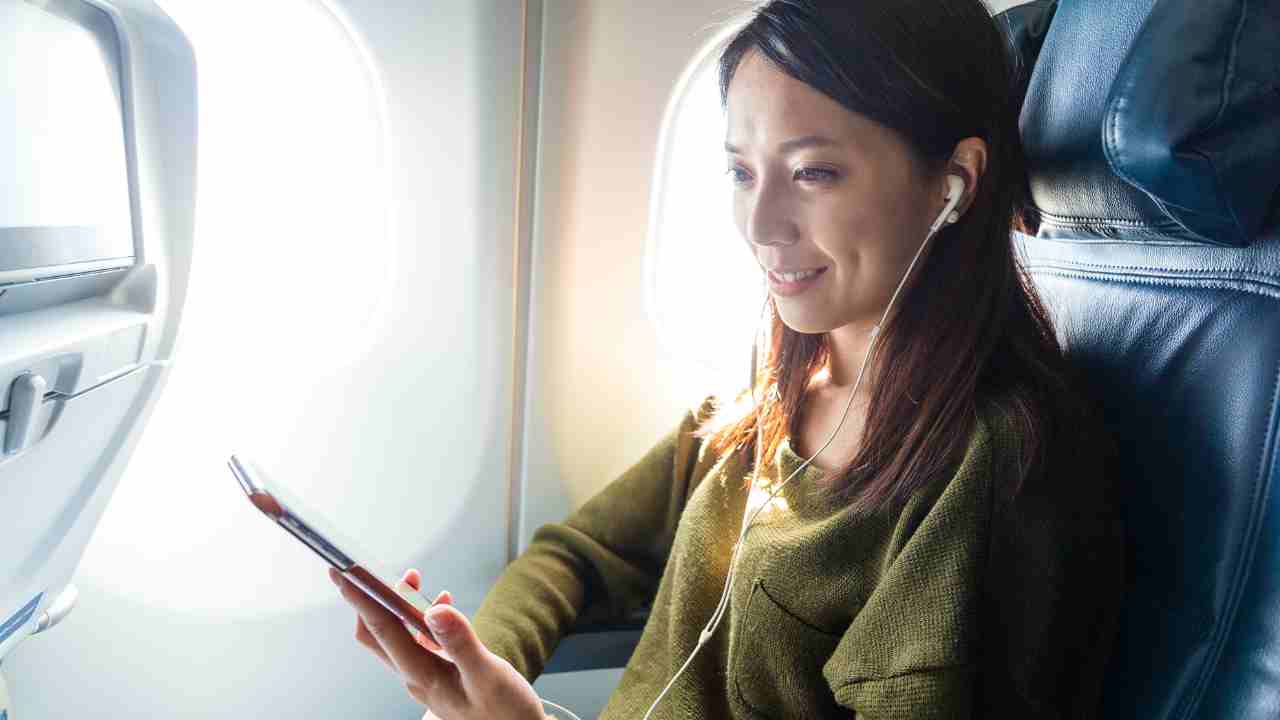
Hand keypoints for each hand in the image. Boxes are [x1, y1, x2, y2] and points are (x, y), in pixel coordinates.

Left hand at [330, 566, 546, 719]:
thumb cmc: (504, 713)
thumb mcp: (488, 676)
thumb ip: (461, 643)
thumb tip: (435, 610)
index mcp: (422, 676)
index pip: (382, 630)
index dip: (360, 600)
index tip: (343, 575)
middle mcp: (417, 676)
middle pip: (379, 633)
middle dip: (373, 598)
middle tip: (373, 571)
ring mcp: (426, 676)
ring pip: (398, 636)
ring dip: (400, 606)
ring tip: (413, 581)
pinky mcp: (439, 675)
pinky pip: (420, 642)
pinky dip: (424, 618)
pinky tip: (441, 607)